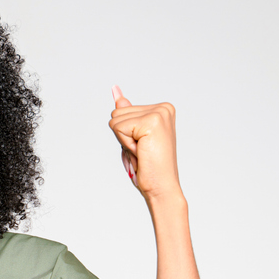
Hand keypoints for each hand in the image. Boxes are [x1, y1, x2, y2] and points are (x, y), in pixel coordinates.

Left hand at [109, 85, 183, 202]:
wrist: (162, 188)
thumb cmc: (149, 167)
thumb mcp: (133, 137)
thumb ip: (126, 113)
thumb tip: (115, 90)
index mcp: (162, 109)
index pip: (122, 111)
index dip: (125, 134)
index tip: (143, 147)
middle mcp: (163, 107)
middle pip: (117, 113)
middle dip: (123, 137)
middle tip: (142, 152)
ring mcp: (159, 113)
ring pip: (115, 120)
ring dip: (124, 142)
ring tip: (142, 153)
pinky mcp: (151, 122)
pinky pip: (118, 128)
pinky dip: (125, 145)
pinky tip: (142, 153)